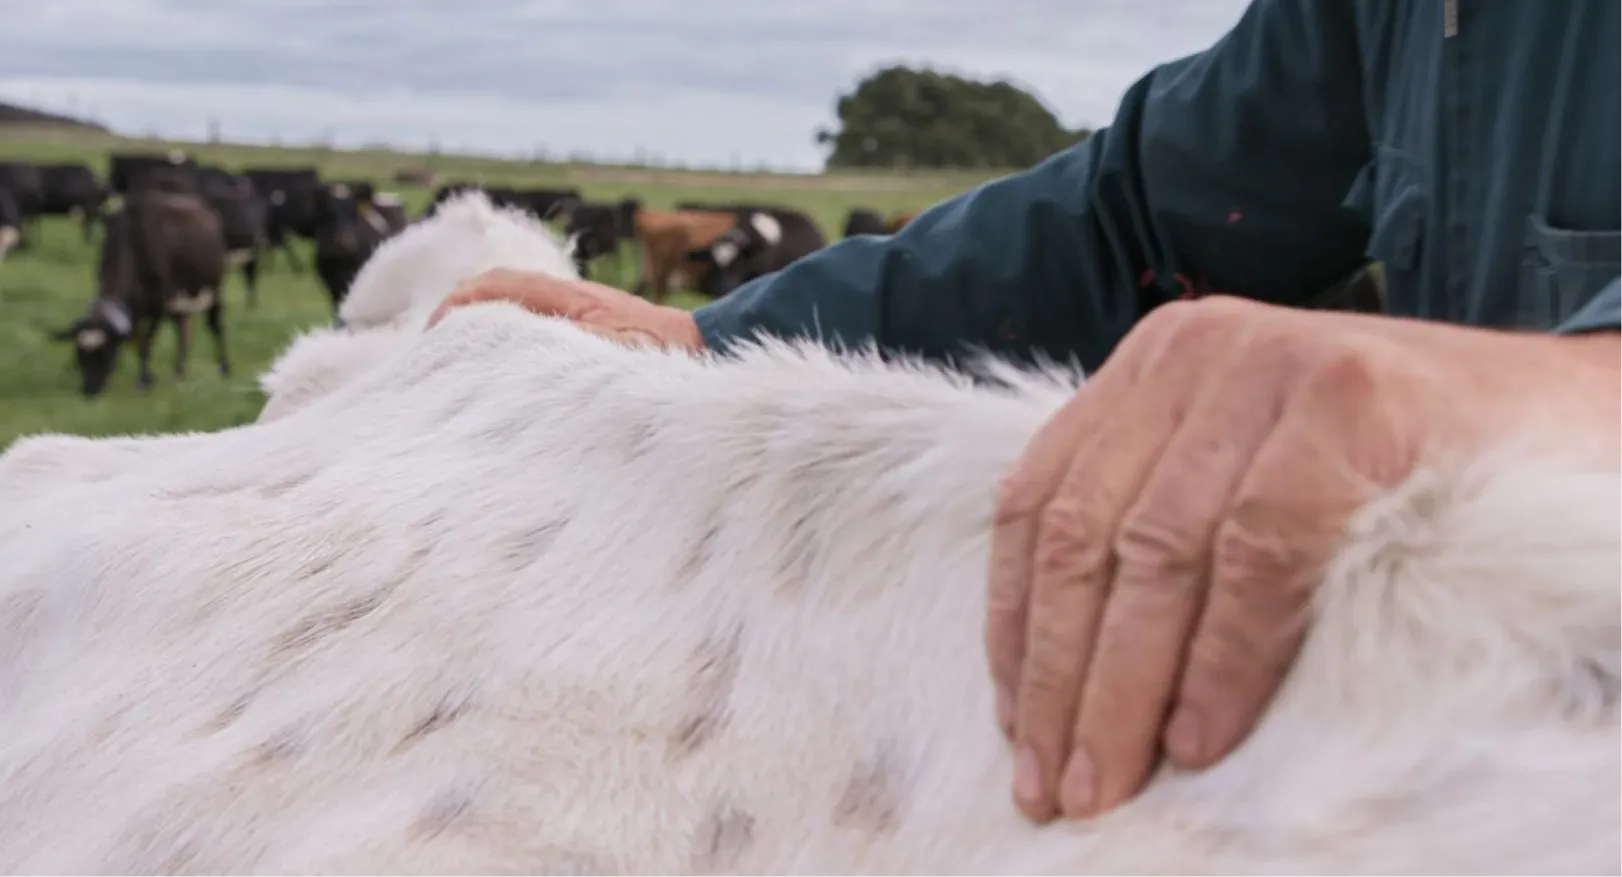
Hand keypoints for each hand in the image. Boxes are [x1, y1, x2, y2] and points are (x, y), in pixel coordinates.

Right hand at [425, 268, 705, 351]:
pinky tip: (500, 362)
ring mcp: (572, 310)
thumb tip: (515, 342)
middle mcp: (565, 297)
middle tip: (435, 345)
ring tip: (457, 354)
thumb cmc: (660, 351)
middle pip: (497, 290)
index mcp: (566, 296)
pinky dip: (505, 333)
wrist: (702, 348)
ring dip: (482, 322)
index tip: (435, 333)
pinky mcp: (583, 328)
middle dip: (461, 311)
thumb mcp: (609, 349)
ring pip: (512, 305)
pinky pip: (531, 323)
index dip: (460, 306)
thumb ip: (565, 340)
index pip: (496, 287)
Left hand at [985, 295, 1621, 823]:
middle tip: (1054, 786)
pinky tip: (1202, 735)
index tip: (1013, 725)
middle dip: (1057, 677)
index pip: (1038, 502)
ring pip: (1155, 553)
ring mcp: (1269, 367)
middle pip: (1083, 536)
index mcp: (1150, 367)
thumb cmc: (1390, 464)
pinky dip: (1223, 659)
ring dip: (1122, 688)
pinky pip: (1256, 554)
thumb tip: (1068, 682)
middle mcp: (1192, 352)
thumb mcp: (1247, 467)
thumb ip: (1160, 525)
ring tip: (1108, 782)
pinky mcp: (1348, 402)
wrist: (1556, 413)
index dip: (1012, 623)